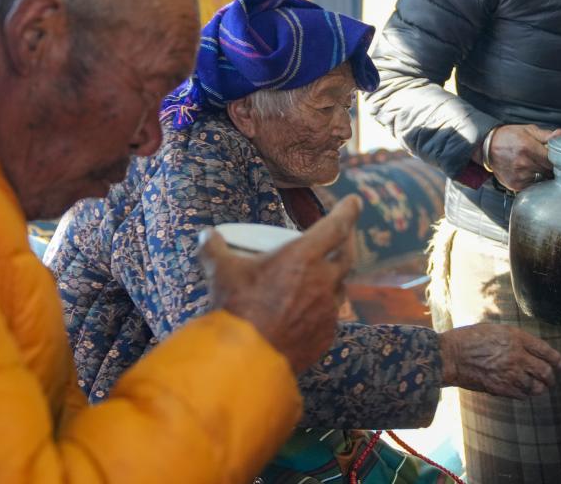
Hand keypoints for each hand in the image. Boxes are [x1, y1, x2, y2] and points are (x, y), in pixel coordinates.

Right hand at [198, 195, 360, 374]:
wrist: (245, 360)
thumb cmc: (236, 309)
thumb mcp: (220, 272)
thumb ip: (213, 248)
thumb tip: (206, 235)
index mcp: (303, 258)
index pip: (336, 227)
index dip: (347, 211)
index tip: (354, 201)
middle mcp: (322, 282)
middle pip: (346, 257)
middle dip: (347, 242)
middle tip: (343, 236)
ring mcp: (327, 312)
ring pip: (339, 289)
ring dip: (334, 278)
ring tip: (323, 276)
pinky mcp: (325, 337)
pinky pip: (330, 317)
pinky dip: (323, 308)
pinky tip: (310, 311)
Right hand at [438, 323, 560, 398]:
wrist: (450, 356)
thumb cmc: (468, 339)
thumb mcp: (493, 329)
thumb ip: (513, 339)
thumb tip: (527, 348)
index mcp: (516, 337)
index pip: (547, 351)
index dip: (557, 360)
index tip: (559, 364)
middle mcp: (517, 356)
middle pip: (546, 371)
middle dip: (551, 377)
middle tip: (550, 379)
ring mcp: (510, 373)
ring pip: (537, 387)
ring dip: (539, 388)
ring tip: (538, 388)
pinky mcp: (501, 388)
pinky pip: (522, 395)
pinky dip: (525, 394)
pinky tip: (521, 391)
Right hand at [485, 125, 560, 191]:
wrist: (487, 147)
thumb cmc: (508, 137)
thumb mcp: (527, 130)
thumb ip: (545, 134)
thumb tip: (560, 135)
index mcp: (528, 147)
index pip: (553, 159)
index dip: (555, 158)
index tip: (553, 156)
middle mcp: (523, 163)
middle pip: (548, 170)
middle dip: (548, 166)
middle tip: (541, 159)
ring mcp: (519, 175)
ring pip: (541, 178)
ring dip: (540, 173)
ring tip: (531, 164)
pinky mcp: (515, 184)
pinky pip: (532, 184)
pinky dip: (532, 179)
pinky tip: (525, 171)